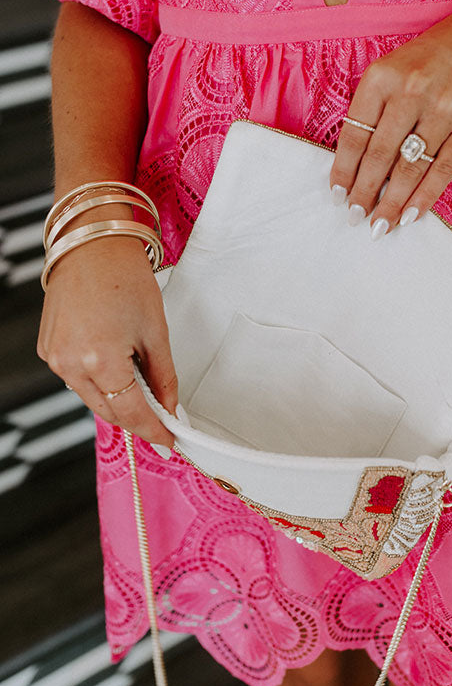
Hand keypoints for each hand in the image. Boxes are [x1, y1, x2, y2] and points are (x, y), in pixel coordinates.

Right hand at [38, 234, 176, 448]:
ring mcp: (55, 357)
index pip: (131, 413)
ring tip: (139, 380)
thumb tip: (170, 408)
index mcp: (100, 359)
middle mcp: (70, 363)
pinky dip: (98, 381)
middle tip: (163, 415)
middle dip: (137, 417)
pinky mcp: (48, 349)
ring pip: (92, 398)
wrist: (92, 245)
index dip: (153, 430)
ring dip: (116, 399)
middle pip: (109, 412)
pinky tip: (114, 365)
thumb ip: (163, 378)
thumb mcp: (155, 332)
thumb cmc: (124, 277)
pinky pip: (77, 380)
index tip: (168, 440)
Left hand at [329, 11, 451, 236]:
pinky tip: (411, 216)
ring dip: (393, 203)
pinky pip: (443, 168)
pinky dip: (425, 196)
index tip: (338, 196)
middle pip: (380, 156)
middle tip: (356, 218)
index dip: (343, 171)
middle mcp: (411, 91)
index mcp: (382, 77)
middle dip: (365, 193)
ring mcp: (444, 108)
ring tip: (381, 225)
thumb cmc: (432, 58)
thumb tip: (355, 168)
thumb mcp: (393, 69)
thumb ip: (374, 110)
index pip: (355, 135)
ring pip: (410, 167)